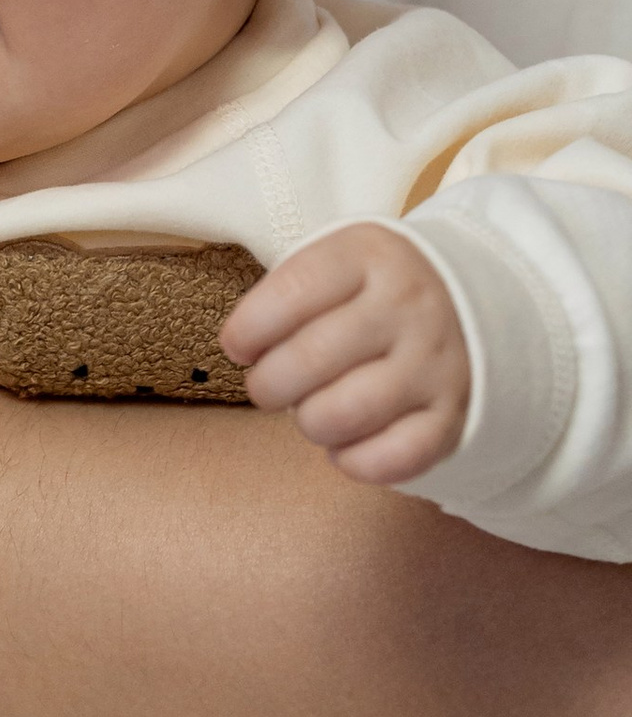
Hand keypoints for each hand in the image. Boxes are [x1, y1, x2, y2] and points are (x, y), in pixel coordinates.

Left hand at [221, 224, 471, 485]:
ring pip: (341, 414)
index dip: (247, 330)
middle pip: (308, 360)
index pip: (290, 294)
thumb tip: (242, 349)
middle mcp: (408, 306)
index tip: (240, 346)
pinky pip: (390, 459)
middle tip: (272, 386)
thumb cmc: (376, 290)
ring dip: (310, 422)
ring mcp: (435, 362)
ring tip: (314, 410)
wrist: (476, 300)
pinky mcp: (453, 415)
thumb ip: (287, 295)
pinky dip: (353, 460)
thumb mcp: (339, 262)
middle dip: (268, 386)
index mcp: (370, 256)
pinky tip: (346, 442)